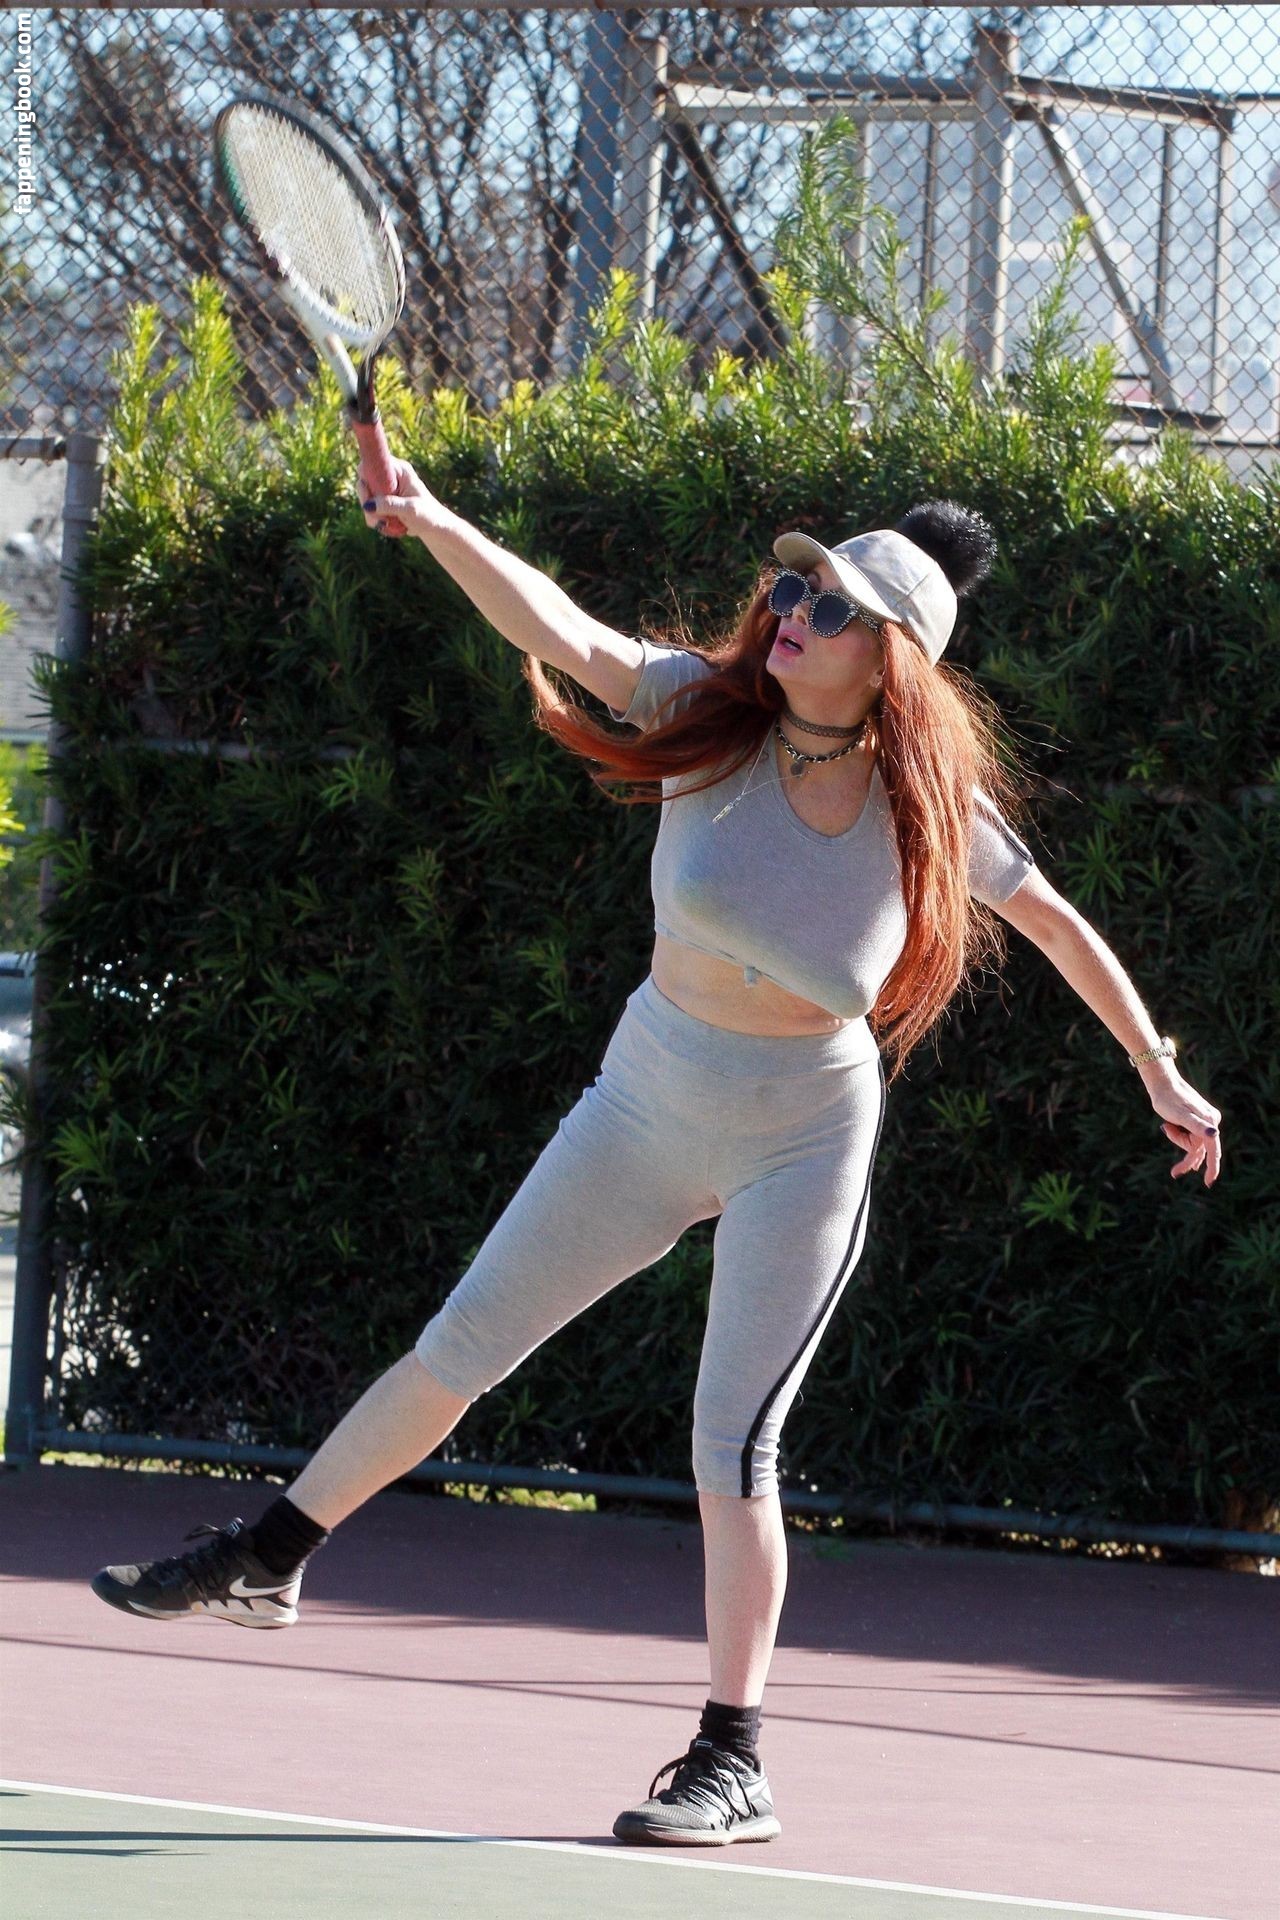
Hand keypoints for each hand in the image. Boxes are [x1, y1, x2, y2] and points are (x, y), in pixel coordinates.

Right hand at [356, 457, 439, 540]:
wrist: (435, 528)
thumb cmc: (428, 515)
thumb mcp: (410, 510)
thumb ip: (390, 505)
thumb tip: (368, 505)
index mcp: (399, 470)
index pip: (373, 463)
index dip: (366, 476)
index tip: (370, 494)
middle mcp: (390, 476)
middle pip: (364, 482)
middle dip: (367, 502)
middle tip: (378, 517)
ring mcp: (385, 489)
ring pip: (365, 499)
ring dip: (372, 515)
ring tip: (386, 525)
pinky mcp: (383, 502)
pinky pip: (369, 509)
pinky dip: (375, 520)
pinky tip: (387, 526)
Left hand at [1145, 1070, 1221, 1185]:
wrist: (1162, 1083)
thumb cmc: (1168, 1099)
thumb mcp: (1180, 1115)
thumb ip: (1197, 1126)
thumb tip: (1214, 1134)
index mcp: (1209, 1121)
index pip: (1212, 1150)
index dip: (1212, 1168)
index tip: (1208, 1183)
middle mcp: (1211, 1121)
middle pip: (1200, 1148)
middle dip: (1186, 1156)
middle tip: (1174, 1173)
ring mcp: (1205, 1120)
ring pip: (1194, 1143)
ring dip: (1178, 1140)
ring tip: (1166, 1126)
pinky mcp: (1197, 1119)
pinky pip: (1191, 1136)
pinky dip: (1179, 1137)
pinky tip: (1170, 1129)